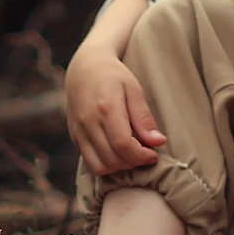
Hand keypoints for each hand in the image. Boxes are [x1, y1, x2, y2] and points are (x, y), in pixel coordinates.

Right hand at [65, 50, 166, 174]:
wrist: (84, 67)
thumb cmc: (113, 76)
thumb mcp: (134, 90)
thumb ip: (144, 118)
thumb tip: (158, 142)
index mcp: (106, 108)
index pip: (123, 145)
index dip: (142, 156)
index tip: (154, 154)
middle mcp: (88, 122)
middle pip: (112, 160)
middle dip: (133, 163)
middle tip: (145, 153)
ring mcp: (78, 131)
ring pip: (99, 167)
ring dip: (119, 167)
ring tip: (131, 153)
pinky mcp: (75, 137)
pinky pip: (90, 162)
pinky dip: (106, 163)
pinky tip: (117, 151)